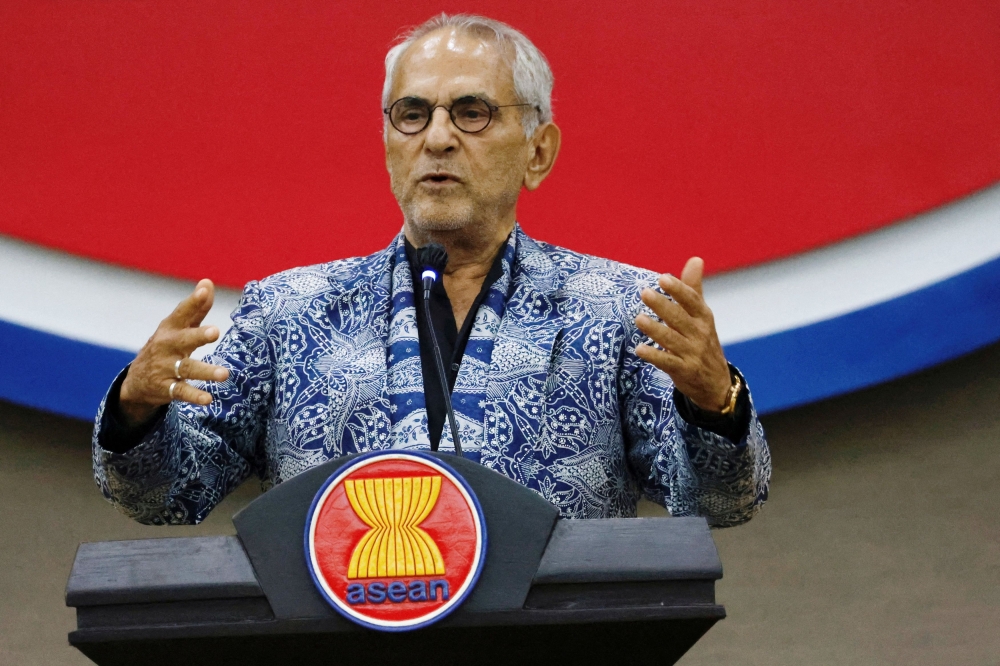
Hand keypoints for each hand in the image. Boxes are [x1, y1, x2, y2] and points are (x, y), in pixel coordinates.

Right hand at [118, 279, 230, 426]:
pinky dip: (194, 396)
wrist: (137, 380)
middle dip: (199, 335)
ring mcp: (165, 368)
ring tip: (225, 374)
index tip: (204, 290)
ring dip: (206, 371)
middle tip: (216, 331)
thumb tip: (208, 282)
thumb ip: (196, 308)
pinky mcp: (166, 388)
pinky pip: (181, 392)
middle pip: (184, 339)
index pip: (182, 312)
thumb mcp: (177, 328)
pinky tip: (208, 399)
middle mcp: (167, 346)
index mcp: (170, 328)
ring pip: (187, 368)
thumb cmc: (166, 346)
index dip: (193, 301)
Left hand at [634, 257, 732, 411]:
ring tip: (638, 318)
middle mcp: (700, 334)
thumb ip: (694, 289)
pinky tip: (639, 349)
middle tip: (644, 293)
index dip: (679, 289)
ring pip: (672, 339)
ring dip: (655, 329)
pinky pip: (667, 362)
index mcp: (704, 317)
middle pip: (680, 318)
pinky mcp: (684, 371)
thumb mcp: (702, 316)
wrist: (717, 383)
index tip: (663, 278)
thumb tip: (695, 259)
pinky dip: (654, 355)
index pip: (692, 300)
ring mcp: (692, 353)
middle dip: (663, 305)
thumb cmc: (703, 341)